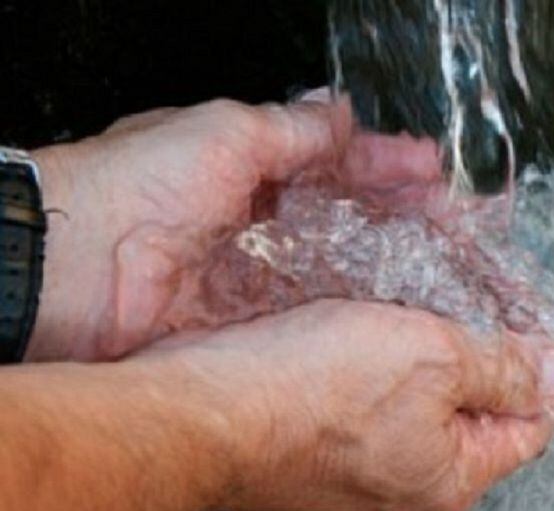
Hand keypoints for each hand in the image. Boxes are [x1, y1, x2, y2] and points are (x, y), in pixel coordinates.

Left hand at [26, 94, 442, 361]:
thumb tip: (338, 113)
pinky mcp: (251, 324)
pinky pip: (316, 316)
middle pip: (348, 221)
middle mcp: (260, 223)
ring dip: (391, 270)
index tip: (432, 175)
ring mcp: (258, 276)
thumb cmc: (134, 187)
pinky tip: (396, 316)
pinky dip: (356, 315)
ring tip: (444, 274)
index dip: (387, 168)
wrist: (68, 273)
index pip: (337, 164)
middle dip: (403, 221)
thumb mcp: (225, 134)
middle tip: (456, 228)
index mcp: (252, 167)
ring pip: (341, 270)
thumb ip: (292, 130)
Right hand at [142, 299, 553, 510]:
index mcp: (453, 478)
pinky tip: (356, 339)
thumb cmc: (309, 391)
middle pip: (473, 419)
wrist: (198, 416)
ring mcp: (358, 483)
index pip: (531, 425)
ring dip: (419, 363)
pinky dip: (372, 378)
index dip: (537, 368)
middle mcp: (410, 492)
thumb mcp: (434, 357)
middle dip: (474, 360)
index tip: (525, 324)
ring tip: (404, 315)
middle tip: (460, 306)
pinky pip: (367, 415)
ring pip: (417, 412)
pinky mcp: (315, 461)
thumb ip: (505, 368)